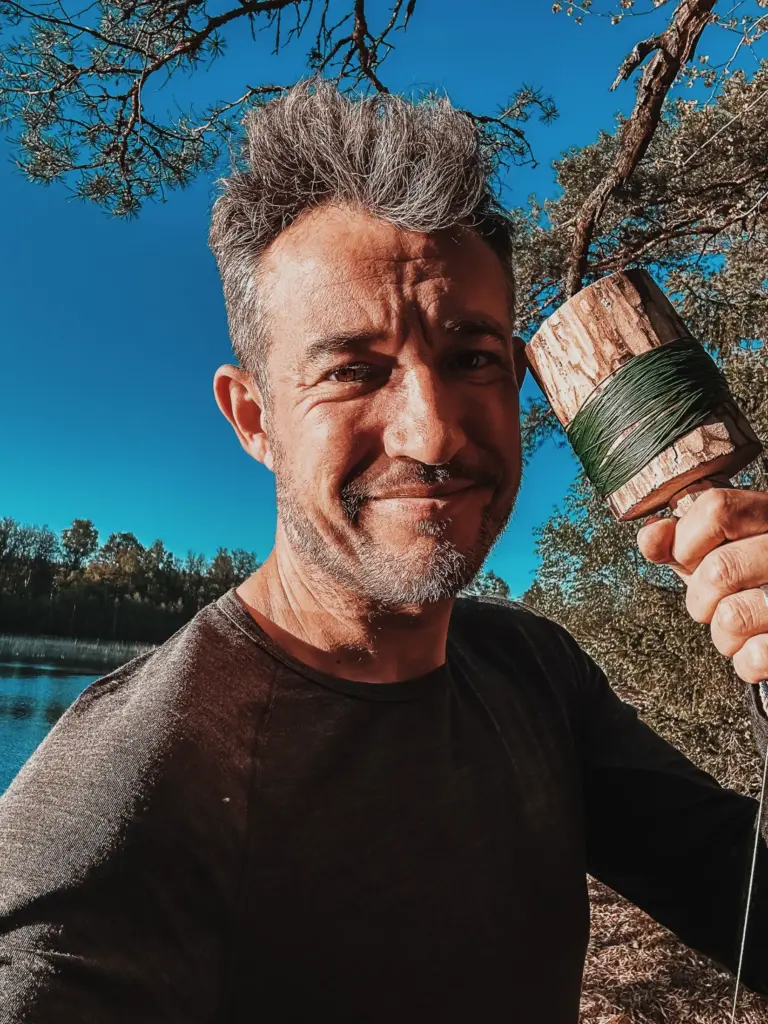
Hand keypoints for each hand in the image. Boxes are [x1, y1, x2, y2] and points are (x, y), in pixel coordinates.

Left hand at [636, 489, 767, 684]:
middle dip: (700, 597)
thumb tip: (651, 536)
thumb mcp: (716, 550)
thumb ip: (681, 542)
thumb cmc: (752, 577)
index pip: (716, 510)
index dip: (686, 540)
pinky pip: (758, 655)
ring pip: (733, 617)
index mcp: (766, 517)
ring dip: (723, 634)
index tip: (687, 557)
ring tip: (742, 625)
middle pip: (719, 569)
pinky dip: (748, 660)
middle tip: (716, 600)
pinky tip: (758, 644)